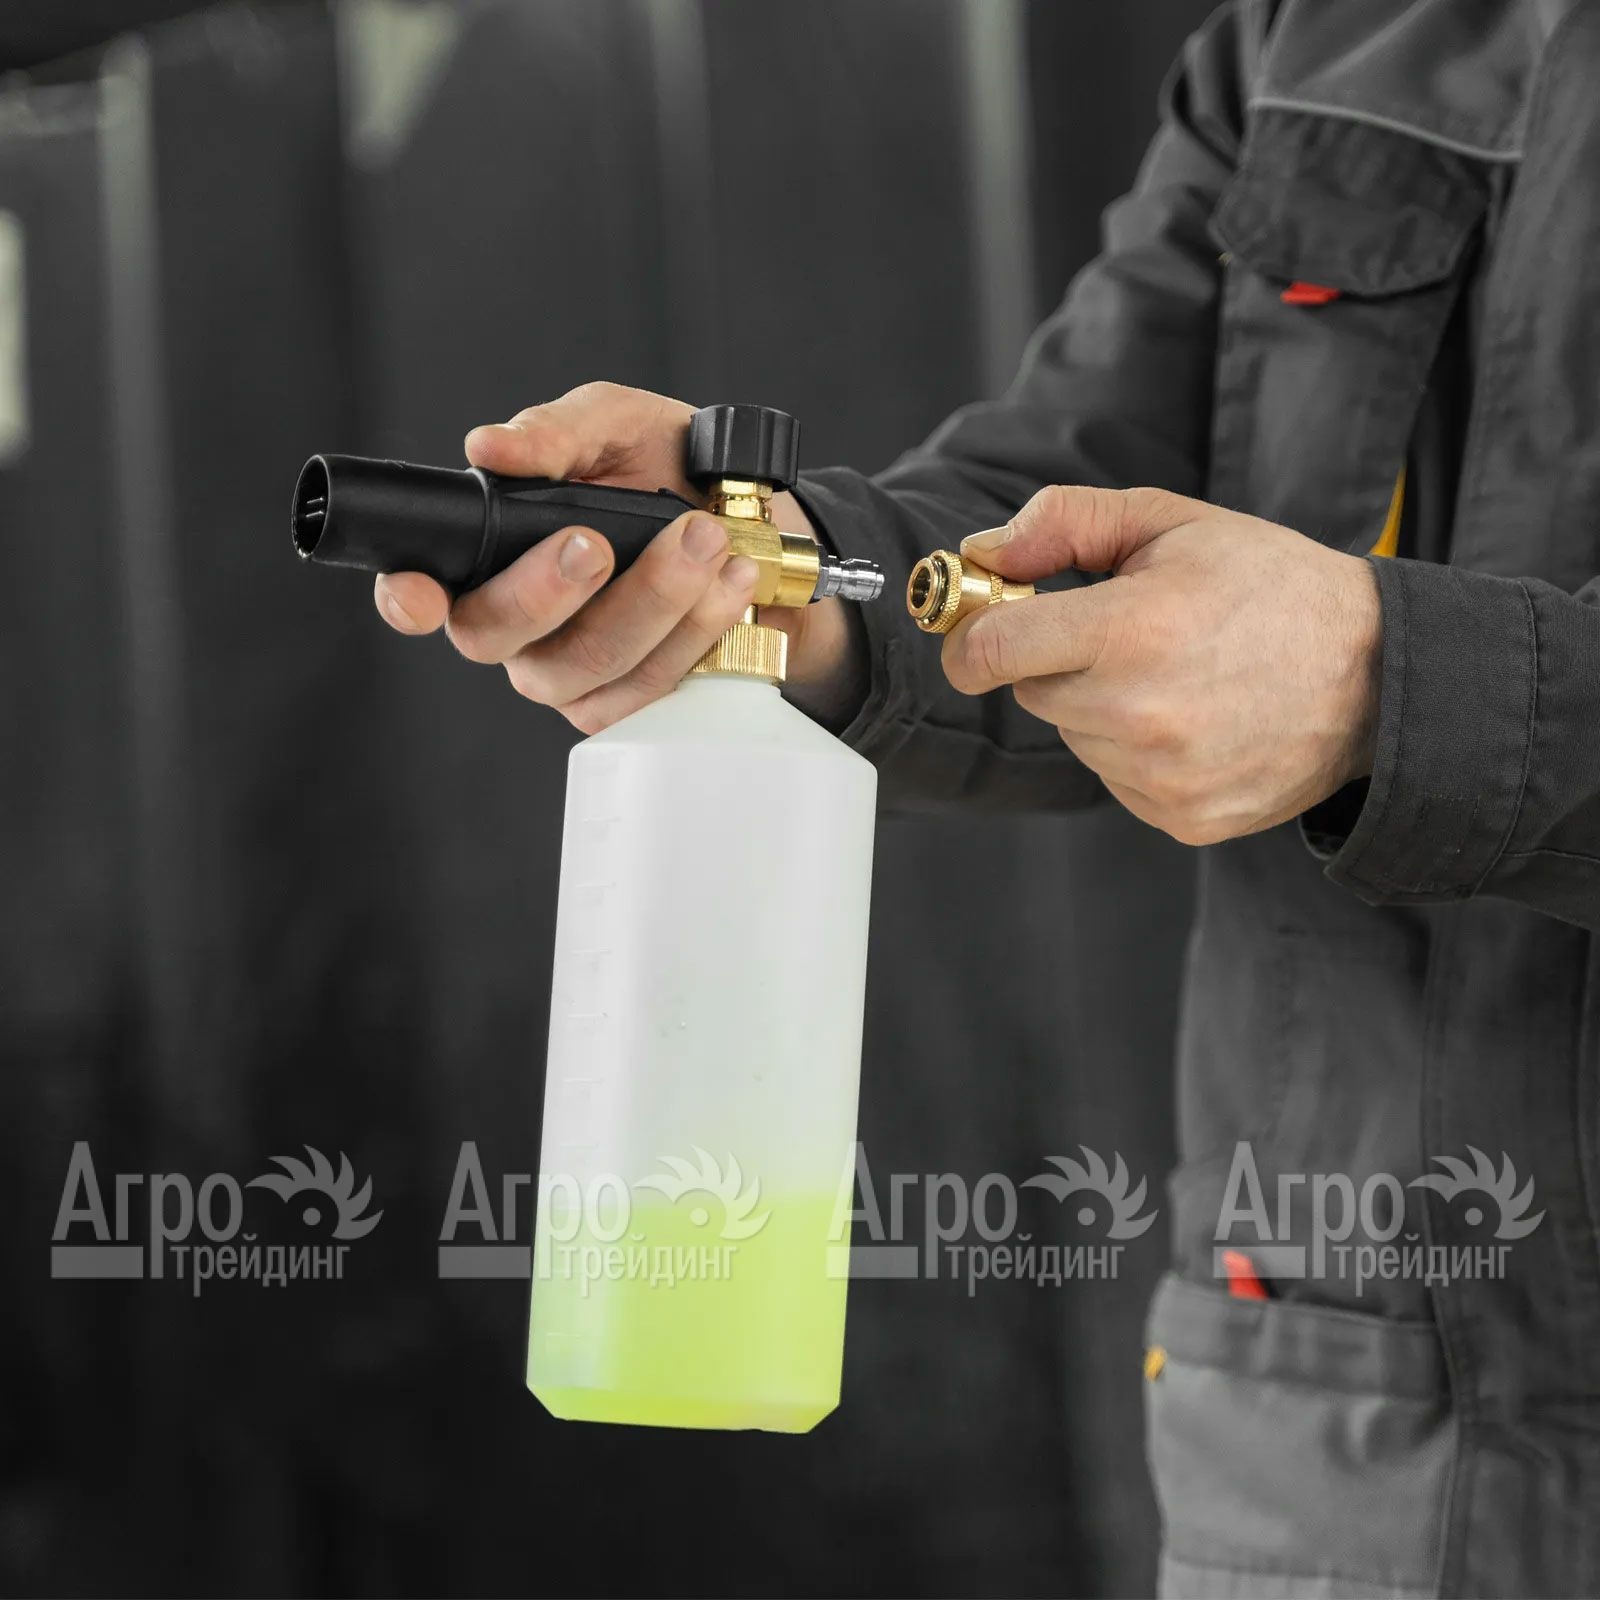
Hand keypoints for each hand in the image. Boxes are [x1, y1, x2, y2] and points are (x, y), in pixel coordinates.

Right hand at [372, 382, 855, 731]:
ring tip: (706, 538)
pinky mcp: (630, 703)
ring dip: (653, 598)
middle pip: (497, 635)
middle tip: (599, 541)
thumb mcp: (617, 426)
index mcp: (491, 555)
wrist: (762, 527)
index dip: (408, 599)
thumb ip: (556, 433)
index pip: (422, 589)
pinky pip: (648, 687)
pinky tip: (730, 582)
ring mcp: (572, 673)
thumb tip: (491, 445)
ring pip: (587, 662)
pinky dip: (697, 628)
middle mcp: (518, 625)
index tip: (420, 593)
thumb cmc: (672, 472)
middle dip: (551, 587)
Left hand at [941, 485, 1381, 844]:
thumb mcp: (1172, 522)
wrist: (1378, 677)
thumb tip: (983, 554)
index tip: (981, 624)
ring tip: (1178, 674)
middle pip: (1031, 690)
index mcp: (1132, 632)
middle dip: (1059, 659)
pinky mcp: (1180, 817)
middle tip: (1128, 633)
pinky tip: (1194, 718)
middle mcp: (1139, 715)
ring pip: (1074, 735)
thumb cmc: (1272, 587)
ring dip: (1099, 705)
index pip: (991, 650)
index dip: (973, 635)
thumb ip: (1064, 525)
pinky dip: (1135, 749)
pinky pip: (1114, 776)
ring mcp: (1161, 777)